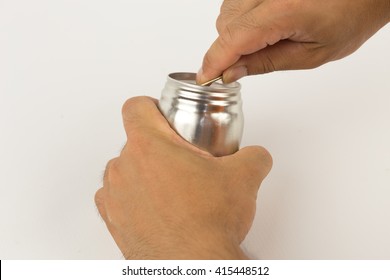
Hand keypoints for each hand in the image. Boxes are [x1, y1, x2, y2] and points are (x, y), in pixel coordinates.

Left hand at [95, 97, 271, 258]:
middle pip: (134, 140)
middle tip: (181, 161)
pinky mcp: (112, 219)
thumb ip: (253, 156)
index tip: (163, 116)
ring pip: (124, 169)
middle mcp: (125, 166)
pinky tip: (156, 207)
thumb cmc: (208, 222)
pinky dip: (132, 197)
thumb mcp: (244, 177)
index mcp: (150, 145)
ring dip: (143, 172)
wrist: (193, 264)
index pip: (135, 106)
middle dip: (158, 146)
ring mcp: (114, 194)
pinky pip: (115, 197)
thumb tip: (256, 156)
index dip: (150, 106)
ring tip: (170, 187)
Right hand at [197, 0, 389, 83]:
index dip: (215, 61)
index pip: (234, 38)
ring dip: (233, 33)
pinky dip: (239, 18)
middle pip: (225, 24)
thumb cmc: (349, 17)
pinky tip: (261, 26)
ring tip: (263, 40)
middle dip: (227, 50)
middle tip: (243, 65)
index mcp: (285, 9)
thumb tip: (231, 73)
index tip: (205, 78)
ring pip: (226, 12)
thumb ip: (266, 63)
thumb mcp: (310, 55)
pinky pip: (235, 1)